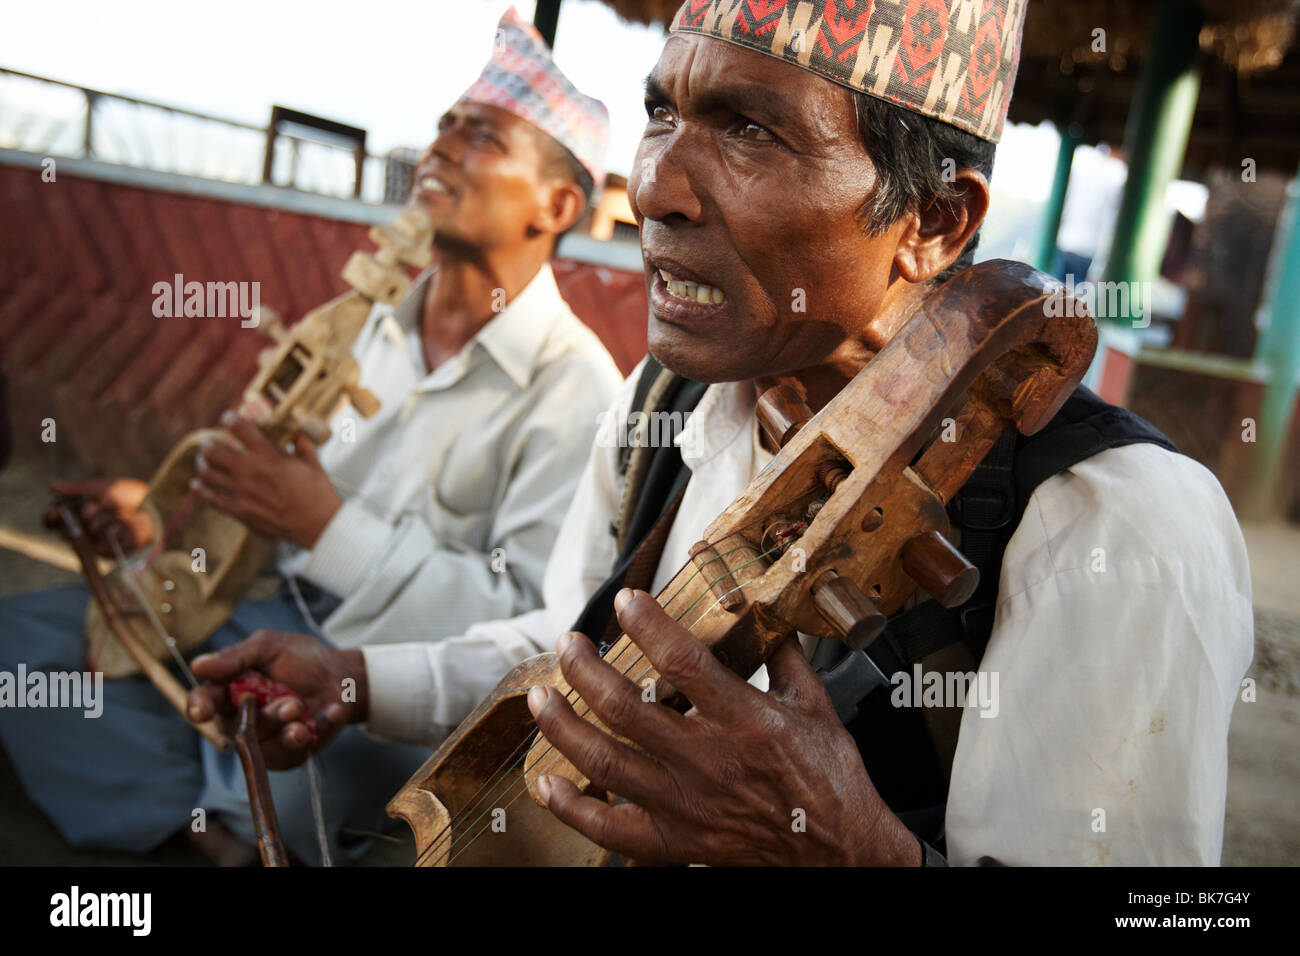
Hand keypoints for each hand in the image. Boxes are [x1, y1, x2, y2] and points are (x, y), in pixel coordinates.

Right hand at [46, 477, 153, 556]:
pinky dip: (110, 532)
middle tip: (85, 513)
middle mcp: (84, 530)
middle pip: (64, 532)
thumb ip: (77, 488)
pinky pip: (102, 546)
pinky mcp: (110, 552)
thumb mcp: (102, 488)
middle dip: (72, 522)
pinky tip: (118, 525)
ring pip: (82, 540)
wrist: (156, 506)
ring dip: (93, 524)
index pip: (54, 521)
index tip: (54, 509)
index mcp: (78, 514)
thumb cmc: (129, 495)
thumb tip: (51, 486)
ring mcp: (96, 542)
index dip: (51, 516)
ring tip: (108, 515)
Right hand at [187, 629, 367, 768]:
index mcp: (230, 690)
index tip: (201, 712)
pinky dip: (316, 730)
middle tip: (292, 703)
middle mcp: (242, 718)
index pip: (206, 701)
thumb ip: (236, 657)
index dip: (199, 707)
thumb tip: (198, 666)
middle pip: (238, 729)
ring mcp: (265, 740)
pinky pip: (293, 754)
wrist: (341, 677)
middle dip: (267, 717)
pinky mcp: (287, 754)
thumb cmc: (301, 659)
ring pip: (264, 747)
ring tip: (306, 707)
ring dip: (289, 728)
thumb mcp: (270, 647)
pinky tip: (330, 712)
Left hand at [192, 411, 341, 547]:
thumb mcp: (312, 462)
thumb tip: (295, 433)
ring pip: (207, 472)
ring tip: (204, 461)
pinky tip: (198, 484)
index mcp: (268, 456)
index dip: (230, 419)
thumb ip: (300, 444)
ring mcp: (241, 492)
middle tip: (210, 442)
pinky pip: (209, 497)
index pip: (239, 428)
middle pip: (213, 450)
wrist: (317, 524)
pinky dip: (200, 489)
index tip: (228, 418)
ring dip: (203, 464)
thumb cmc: (317, 492)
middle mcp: (250, 471)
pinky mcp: (238, 510)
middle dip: (208, 443)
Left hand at [526, 589, 921, 865]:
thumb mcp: (816, 706)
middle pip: (626, 708)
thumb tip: (765, 611)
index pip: (683, 661)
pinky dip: (572, 808)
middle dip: (584, 670)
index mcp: (746, 720)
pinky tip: (547, 782)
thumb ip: (784, 656)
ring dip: (564, 727)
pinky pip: (610, 829)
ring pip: (606, 762)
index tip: (625, 601)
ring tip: (542, 697)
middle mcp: (709, 760)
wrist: (838, 851)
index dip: (647, 625)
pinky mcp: (676, 839)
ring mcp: (687, 803)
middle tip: (567, 645)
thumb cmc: (828, 779)